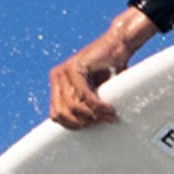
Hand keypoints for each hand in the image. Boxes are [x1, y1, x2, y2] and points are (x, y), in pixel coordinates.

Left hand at [49, 8, 158, 126]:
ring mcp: (63, 71)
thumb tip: (83, 127)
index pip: (56, 115)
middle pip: (61, 114)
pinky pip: (84, 95)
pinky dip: (97, 106)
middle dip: (81, 122)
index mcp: (57, 84)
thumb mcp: (93, 92)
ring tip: (107, 116)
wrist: (117, 46)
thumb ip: (83, 105)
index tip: (90, 126)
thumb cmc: (109, 71)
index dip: (72, 126)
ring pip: (72, 107)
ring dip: (92, 115)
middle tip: (99, 122)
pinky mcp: (75, 67)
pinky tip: (109, 108)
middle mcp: (57, 77)